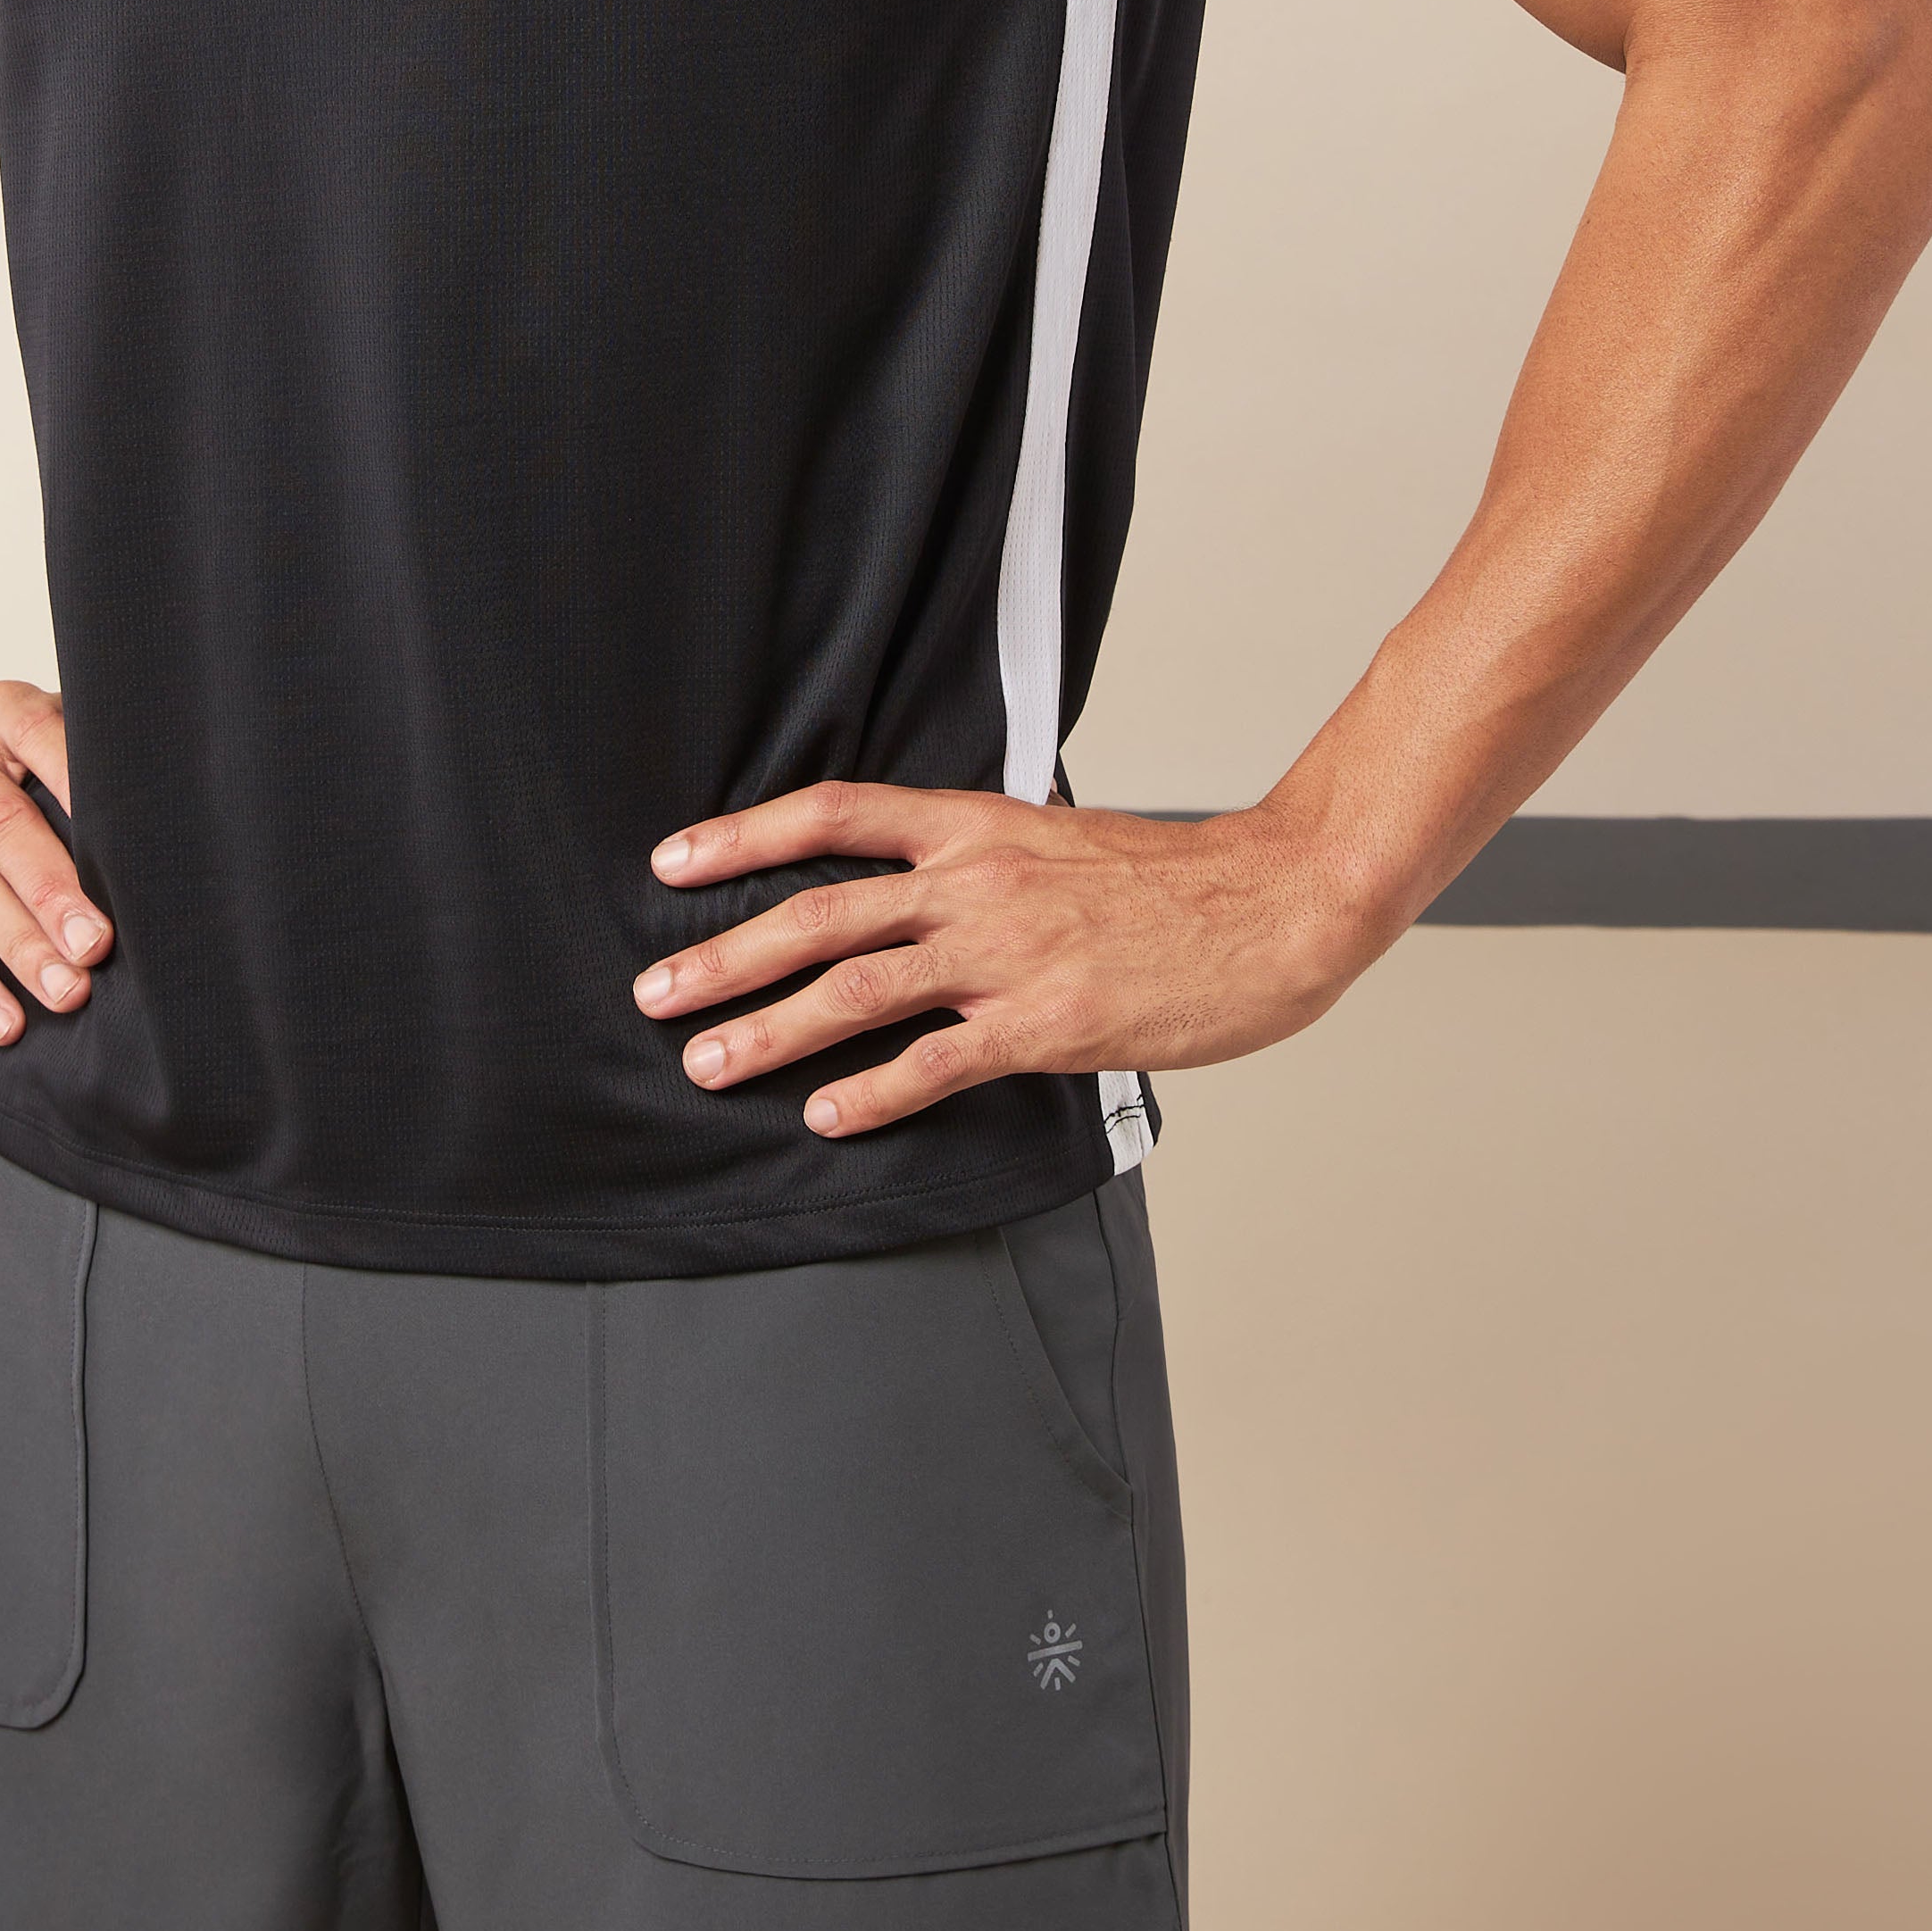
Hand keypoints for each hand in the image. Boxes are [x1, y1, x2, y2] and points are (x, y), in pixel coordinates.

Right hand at [0, 668, 106, 1045]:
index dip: (81, 782)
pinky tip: (0, 1018)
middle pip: (4, 827)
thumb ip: (62, 750)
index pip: (42, 738)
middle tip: (97, 944)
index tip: (126, 834)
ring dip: (19, 945)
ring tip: (66, 992)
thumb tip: (153, 811)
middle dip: (53, 890)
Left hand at [633, 783, 1374, 1135]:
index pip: (833, 815)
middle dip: (724, 956)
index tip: (674, 862)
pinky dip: (871, 1092)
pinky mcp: (1046, 1023)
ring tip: (708, 1061)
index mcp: (975, 825)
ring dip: (768, 1030)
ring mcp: (1007, 954)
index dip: (743, 836)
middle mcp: (975, 882)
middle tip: (656, 991)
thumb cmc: (1178, 881)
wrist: (1275, 902)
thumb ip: (982, 860)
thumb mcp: (1059, 838)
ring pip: (855, 990)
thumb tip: (919, 890)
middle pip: (818, 914)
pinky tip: (825, 1115)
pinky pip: (936, 1062)